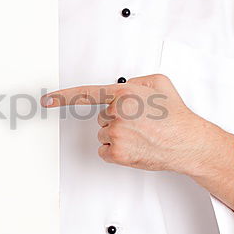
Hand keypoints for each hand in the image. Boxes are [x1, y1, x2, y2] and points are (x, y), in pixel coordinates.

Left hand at [41, 73, 209, 173]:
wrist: (188, 142)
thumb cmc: (176, 114)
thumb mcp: (158, 82)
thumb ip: (135, 80)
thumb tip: (124, 88)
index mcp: (123, 93)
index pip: (85, 94)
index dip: (62, 98)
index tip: (45, 100)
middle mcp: (117, 113)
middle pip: (102, 118)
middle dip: (117, 119)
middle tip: (141, 123)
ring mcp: (116, 134)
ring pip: (104, 135)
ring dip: (118, 136)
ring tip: (143, 135)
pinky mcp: (118, 154)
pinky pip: (106, 151)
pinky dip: (117, 152)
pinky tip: (137, 147)